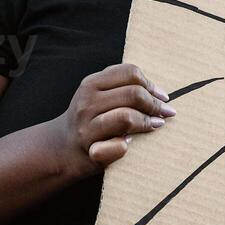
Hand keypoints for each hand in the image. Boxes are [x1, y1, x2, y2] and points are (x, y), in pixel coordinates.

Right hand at [53, 63, 174, 178]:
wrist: (60, 149)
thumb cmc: (89, 119)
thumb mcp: (98, 94)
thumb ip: (122, 86)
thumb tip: (160, 94)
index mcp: (91, 83)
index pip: (130, 73)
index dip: (151, 84)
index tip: (161, 96)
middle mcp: (87, 102)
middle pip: (133, 94)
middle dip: (155, 104)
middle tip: (165, 113)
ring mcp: (86, 127)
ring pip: (127, 117)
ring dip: (147, 122)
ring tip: (155, 125)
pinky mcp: (91, 151)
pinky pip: (119, 146)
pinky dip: (127, 145)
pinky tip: (129, 143)